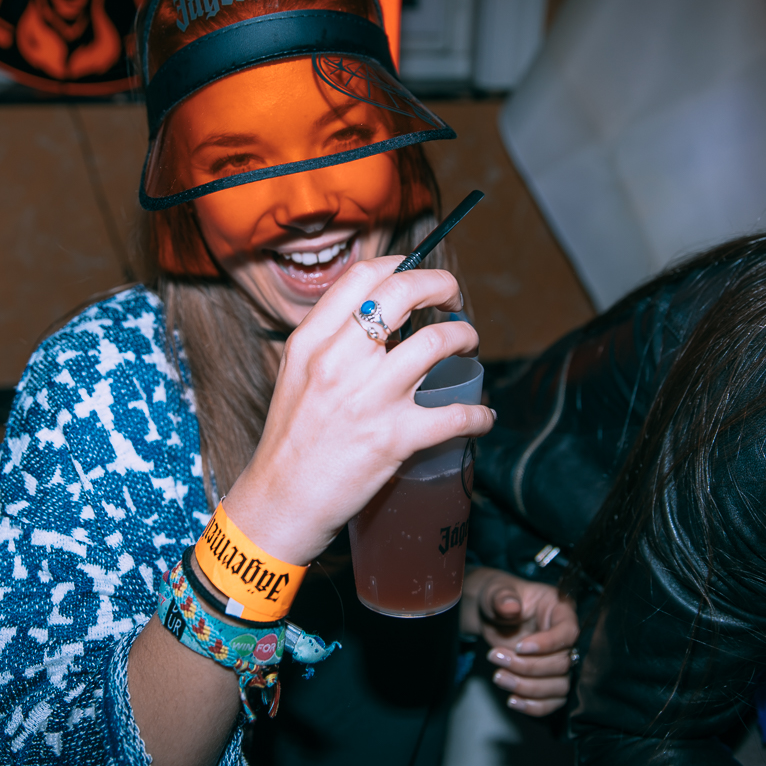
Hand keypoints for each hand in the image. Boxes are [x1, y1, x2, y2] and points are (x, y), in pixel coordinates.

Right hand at [223, 255, 494, 565]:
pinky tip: (482, 416)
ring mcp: (369, 398)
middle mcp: (339, 360)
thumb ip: (330, 338)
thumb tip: (378, 311)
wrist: (283, 501)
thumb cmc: (292, 438)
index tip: (419, 274)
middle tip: (453, 299)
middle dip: (442, 285)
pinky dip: (479, 413)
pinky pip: (456, 414)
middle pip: (403, 291)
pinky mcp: (394, 438)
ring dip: (465, 338)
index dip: (402, 264)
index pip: (362, 276)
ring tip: (467, 347)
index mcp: (312, 340)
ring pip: (438, 341)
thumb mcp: (297, 372)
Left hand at [461, 567, 577, 715]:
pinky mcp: (549, 681)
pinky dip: (533, 706)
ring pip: (559, 686)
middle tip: (496, 658)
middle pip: (563, 664)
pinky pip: (552, 702)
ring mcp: (558, 661)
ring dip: (528, 687)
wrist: (490, 614)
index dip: (547, 644)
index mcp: (561, 611)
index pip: (567, 633)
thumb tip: (510, 607)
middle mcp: (565, 640)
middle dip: (528, 667)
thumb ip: (503, 598)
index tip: (519, 646)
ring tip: (498, 677)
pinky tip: (512, 700)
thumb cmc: (498, 598)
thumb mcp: (497, 592)